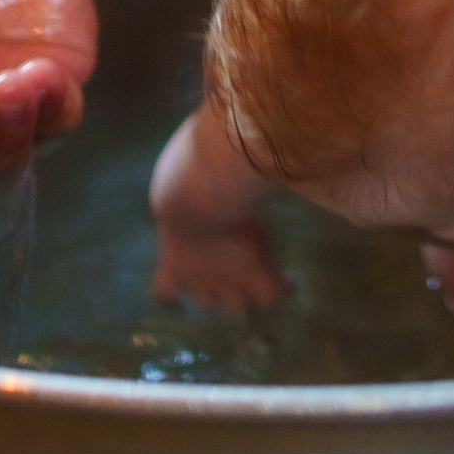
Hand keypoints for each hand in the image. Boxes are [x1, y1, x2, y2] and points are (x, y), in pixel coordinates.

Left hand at [149, 106, 283, 309]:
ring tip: (259, 271)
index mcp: (172, 261)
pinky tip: (289, 279)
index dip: (171, 288)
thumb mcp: (176, 179)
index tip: (184, 269)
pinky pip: (271, 293)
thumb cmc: (178, 179)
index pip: (164, 290)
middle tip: (227, 262)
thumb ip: (182, 176)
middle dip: (215, 289)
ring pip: (236, 304)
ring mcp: (226, 279)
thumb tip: (186, 149)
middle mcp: (198, 278)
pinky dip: (280, 288)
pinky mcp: (253, 274)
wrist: (191, 198)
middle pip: (206, 302)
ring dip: (245, 289)